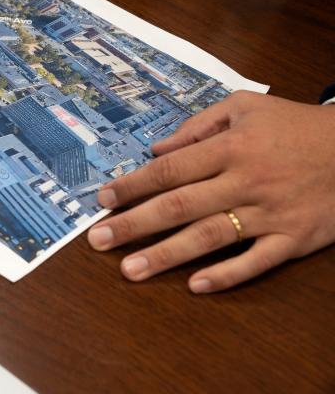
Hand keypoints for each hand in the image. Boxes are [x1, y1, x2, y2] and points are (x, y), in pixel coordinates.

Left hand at [87, 90, 334, 293]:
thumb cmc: (295, 126)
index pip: (170, 169)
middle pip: (180, 205)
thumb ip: (198, 126)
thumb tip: (156, 151)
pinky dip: (227, 274)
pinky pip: (257, 261)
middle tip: (98, 240)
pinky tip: (195, 286)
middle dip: (134, 224)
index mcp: (231, 147)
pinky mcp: (295, 238)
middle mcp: (246, 181)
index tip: (103, 200)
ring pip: (211, 236)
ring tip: (130, 269)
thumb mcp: (246, 108)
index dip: (133, 186)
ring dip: (167, 254)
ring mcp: (270, 213)